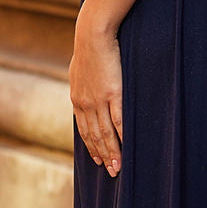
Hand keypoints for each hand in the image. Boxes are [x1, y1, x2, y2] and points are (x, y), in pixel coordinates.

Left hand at [69, 7, 122, 176]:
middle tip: (111, 172)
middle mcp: (85, 104)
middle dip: (102, 155)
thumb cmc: (88, 47)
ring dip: (112, 152)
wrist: (92, 35)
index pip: (84, 129)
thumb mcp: (79, 69)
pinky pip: (119, 120)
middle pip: (95, 136)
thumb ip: (82, 82)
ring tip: (118, 167)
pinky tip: (128, 147)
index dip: (91, 146)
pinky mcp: (113, 94)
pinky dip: (123, 136)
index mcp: (77, 99)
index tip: (96, 159)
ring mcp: (99, 100)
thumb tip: (82, 85)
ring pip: (106, 133)